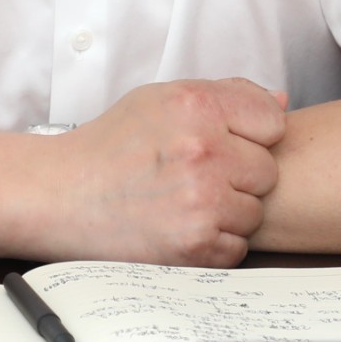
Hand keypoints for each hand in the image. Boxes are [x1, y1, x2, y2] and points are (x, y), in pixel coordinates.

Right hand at [36, 79, 286, 267]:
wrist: (59, 196)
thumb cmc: (110, 146)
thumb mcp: (160, 99)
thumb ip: (226, 95)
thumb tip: (281, 103)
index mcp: (196, 106)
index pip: (273, 122)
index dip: (251, 135)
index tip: (225, 144)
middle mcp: (203, 150)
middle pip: (269, 171)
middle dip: (240, 176)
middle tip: (196, 176)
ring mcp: (201, 201)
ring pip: (255, 211)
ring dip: (229, 211)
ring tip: (185, 201)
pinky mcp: (195, 246)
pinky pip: (237, 246)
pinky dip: (214, 242)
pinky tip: (180, 225)